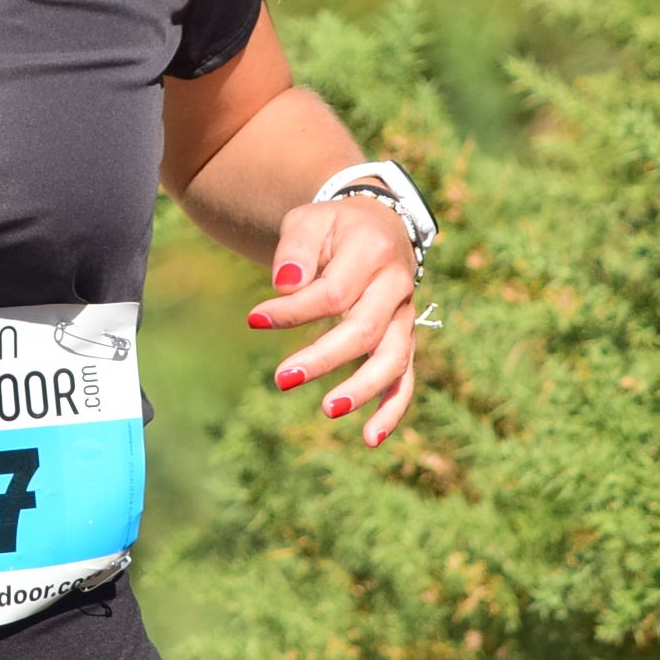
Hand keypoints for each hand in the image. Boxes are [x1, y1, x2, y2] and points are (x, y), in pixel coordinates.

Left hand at [247, 195, 422, 445]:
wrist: (377, 227)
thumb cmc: (333, 228)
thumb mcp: (308, 221)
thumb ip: (295, 249)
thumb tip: (285, 285)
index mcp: (373, 251)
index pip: (334, 292)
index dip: (294, 310)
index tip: (255, 319)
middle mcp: (397, 286)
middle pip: (365, 330)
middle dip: (323, 358)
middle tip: (282, 379)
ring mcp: (405, 317)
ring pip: (393, 359)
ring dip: (362, 388)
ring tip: (327, 409)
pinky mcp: (405, 340)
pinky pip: (405, 379)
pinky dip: (392, 410)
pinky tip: (370, 438)